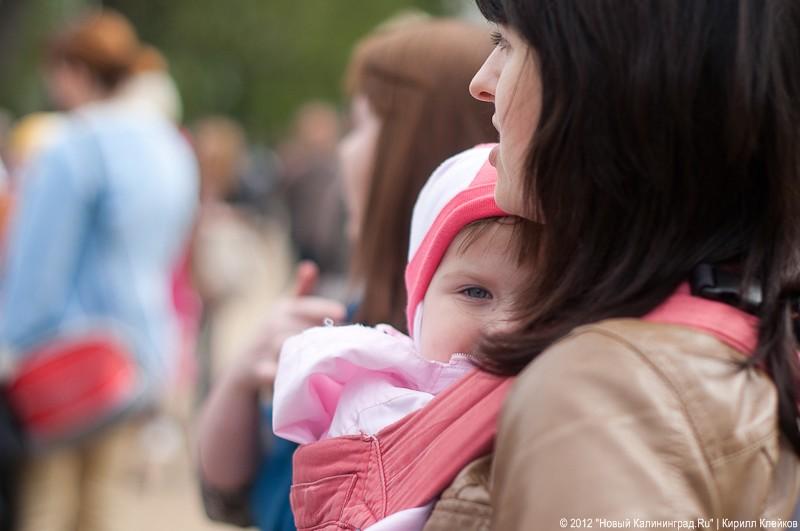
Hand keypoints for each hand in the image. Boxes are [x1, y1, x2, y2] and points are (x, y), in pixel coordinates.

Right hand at [234, 260, 346, 390]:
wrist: (243, 367)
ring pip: (287, 347)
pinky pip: (275, 372)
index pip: (304, 305)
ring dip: (307, 352)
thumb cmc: (274, 334)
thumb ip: (302, 289)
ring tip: (330, 359)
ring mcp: (262, 348)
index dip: (323, 308)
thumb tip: (310, 266)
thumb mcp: (285, 309)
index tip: (342, 313)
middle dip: (321, 335)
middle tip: (345, 342)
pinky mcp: (258, 371)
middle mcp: (271, 325)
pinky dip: (289, 375)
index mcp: (282, 308)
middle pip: (299, 327)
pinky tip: (308, 378)